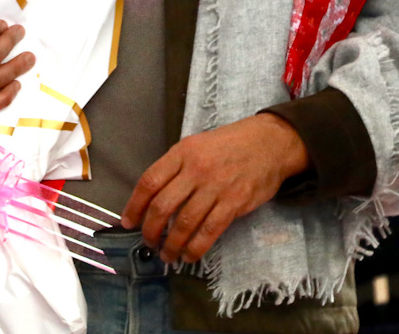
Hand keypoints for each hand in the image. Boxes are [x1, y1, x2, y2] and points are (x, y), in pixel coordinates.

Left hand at [120, 114, 309, 264]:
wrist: (270, 142)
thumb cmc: (230, 144)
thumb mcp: (198, 145)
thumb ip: (177, 167)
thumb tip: (153, 198)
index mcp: (183, 152)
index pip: (149, 181)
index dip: (134, 205)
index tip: (128, 222)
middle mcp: (196, 169)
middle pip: (162, 206)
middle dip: (150, 231)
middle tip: (149, 242)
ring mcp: (216, 187)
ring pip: (184, 223)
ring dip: (171, 245)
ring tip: (168, 255)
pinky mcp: (234, 203)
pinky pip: (209, 232)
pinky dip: (195, 248)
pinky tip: (189, 255)